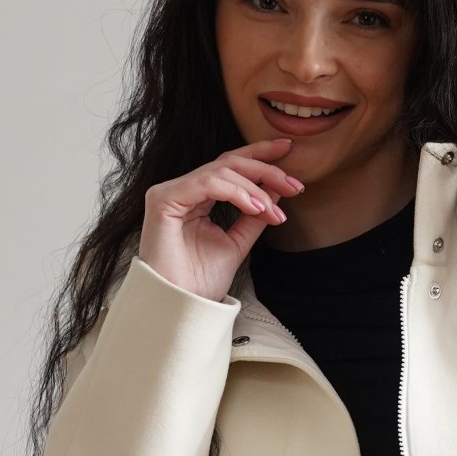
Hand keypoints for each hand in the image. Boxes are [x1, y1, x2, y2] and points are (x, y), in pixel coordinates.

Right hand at [137, 140, 305, 302]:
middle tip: (294, 184)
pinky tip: (256, 208)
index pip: (229, 166)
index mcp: (197, 198)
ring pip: (220, 171)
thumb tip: (277, 188)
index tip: (288, 148)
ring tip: (273, 211)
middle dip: (265, 170)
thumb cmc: (200, 281)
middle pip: (227, 163)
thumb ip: (254, 215)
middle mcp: (182, 190)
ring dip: (255, 188)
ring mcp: (170, 192)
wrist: (182, 307)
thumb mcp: (237, 243)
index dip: (258, 154)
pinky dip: (236, 192)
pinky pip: (207, 183)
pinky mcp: (163, 199)